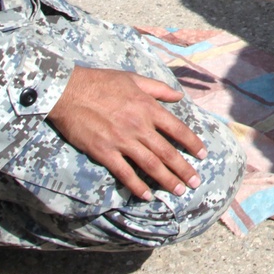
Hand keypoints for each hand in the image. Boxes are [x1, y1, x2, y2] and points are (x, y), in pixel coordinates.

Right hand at [48, 66, 206, 200]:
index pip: (178, 129)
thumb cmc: (101, 82)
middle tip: (196, 182)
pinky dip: (137, 186)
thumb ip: (158, 89)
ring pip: (151, 165)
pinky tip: (147, 195)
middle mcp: (140, 126)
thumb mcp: (134, 78)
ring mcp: (122, 141)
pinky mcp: (105, 152)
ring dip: (167, 180)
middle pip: (168, 152)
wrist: (70, 92)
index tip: (203, 155)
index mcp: (148, 108)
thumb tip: (179, 96)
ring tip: (179, 191)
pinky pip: (125, 173)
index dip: (192, 143)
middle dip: (184, 169)